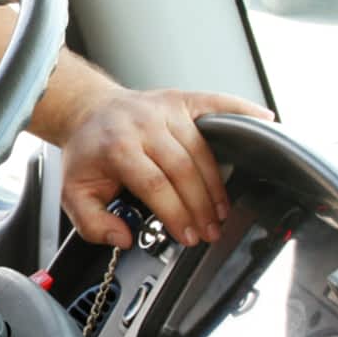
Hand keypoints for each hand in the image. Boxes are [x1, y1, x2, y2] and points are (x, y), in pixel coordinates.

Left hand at [60, 87, 274, 247]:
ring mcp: (167, 109)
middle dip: (200, 206)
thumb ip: (92, 223)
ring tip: (221, 212)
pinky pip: (219, 105)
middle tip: (210, 231)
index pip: (154, 185)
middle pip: (183, 169)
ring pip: (203, 148)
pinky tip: (265, 124)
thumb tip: (122, 237)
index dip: (176, 213)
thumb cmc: (88, 154)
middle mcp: (145, 124)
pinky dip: (244, 113)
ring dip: (218, 184)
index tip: (187, 236)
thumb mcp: (73, 193)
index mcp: (118, 147)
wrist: (89, 112)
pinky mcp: (184, 99)